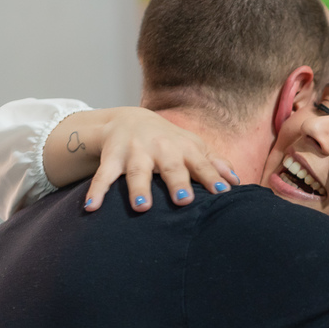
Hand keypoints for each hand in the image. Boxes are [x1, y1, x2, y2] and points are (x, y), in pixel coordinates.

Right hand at [83, 107, 238, 211]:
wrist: (129, 119)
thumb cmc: (169, 141)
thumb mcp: (192, 147)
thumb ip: (214, 164)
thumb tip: (236, 181)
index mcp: (183, 148)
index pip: (200, 164)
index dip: (211, 178)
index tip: (222, 193)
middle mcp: (159, 149)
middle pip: (170, 166)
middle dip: (176, 181)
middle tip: (183, 200)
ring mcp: (134, 153)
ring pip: (136, 172)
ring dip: (138, 188)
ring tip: (142, 207)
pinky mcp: (111, 159)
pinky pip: (103, 176)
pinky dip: (96, 191)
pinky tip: (92, 208)